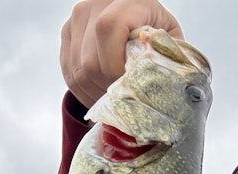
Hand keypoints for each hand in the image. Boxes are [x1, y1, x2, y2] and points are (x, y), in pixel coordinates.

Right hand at [60, 0, 183, 107]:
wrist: (138, 20)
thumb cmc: (156, 32)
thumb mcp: (170, 39)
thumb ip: (164, 55)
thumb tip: (152, 80)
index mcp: (128, 0)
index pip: (108, 29)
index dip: (115, 65)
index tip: (128, 83)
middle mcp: (96, 4)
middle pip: (91, 60)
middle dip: (107, 87)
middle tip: (123, 99)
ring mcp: (78, 19)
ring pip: (79, 72)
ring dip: (96, 93)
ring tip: (114, 99)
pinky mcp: (68, 34)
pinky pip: (70, 73)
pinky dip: (85, 91)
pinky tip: (101, 94)